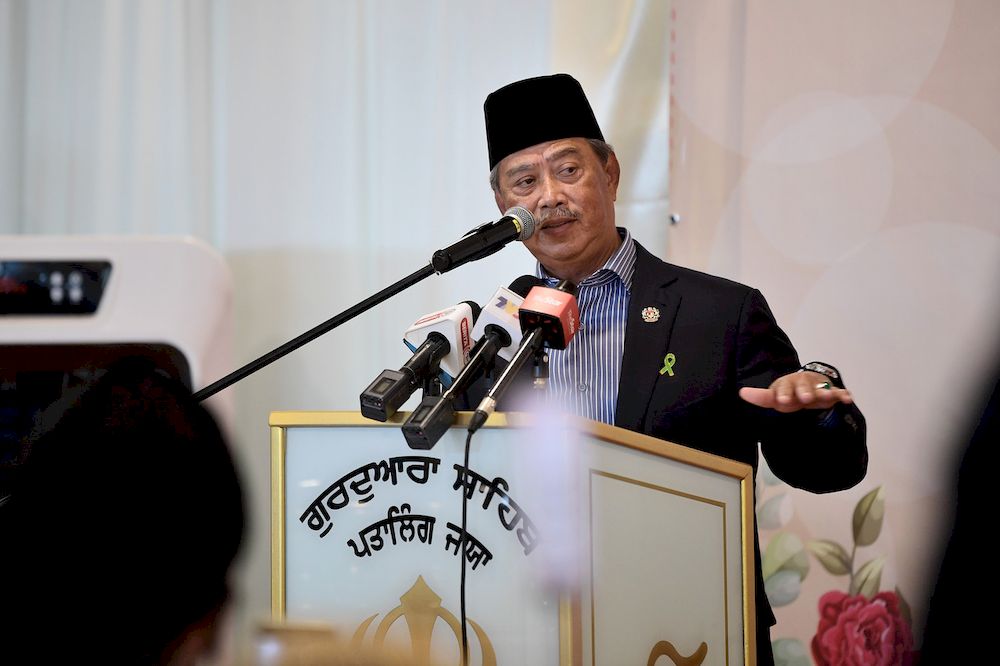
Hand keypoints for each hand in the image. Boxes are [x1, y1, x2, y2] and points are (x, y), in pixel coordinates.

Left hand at [738, 371, 852, 412]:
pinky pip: (838, 393)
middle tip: (804, 398)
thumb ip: (761, 397)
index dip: (782, 393)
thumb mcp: (775, 397)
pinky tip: (847, 399)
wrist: (806, 387)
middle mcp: (801, 383)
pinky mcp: (831, 392)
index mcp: (785, 385)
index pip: (782, 388)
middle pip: (802, 386)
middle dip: (803, 391)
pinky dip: (843, 395)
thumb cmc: (788, 394)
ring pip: (821, 388)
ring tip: (828, 397)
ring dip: (824, 392)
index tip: (781, 400)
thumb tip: (741, 392)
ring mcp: (817, 387)